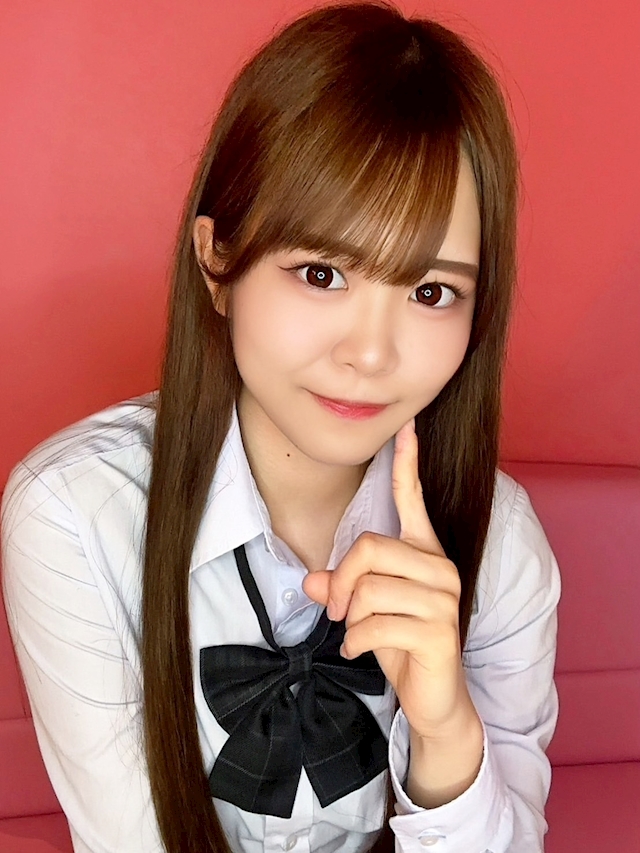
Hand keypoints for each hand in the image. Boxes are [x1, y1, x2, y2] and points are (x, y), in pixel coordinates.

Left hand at [302, 417, 479, 740]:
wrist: (433, 695)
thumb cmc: (400, 642)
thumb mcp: (363, 610)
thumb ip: (340, 587)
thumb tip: (311, 582)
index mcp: (422, 551)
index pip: (412, 498)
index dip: (407, 462)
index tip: (407, 425)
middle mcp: (438, 566)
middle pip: (368, 548)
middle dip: (341, 583)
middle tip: (337, 611)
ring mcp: (443, 598)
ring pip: (368, 589)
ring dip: (351, 619)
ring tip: (359, 633)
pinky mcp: (440, 630)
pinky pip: (374, 624)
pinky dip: (356, 642)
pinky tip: (363, 651)